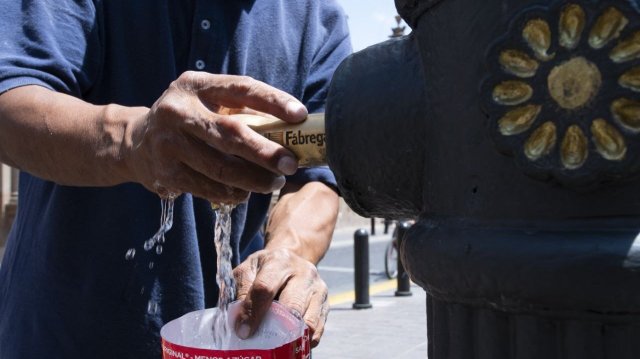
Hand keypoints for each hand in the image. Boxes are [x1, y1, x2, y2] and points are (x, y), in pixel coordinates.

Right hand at [123, 71, 307, 202]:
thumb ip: (239, 111)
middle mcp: (178, 111)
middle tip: (290, 164)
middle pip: (230, 134)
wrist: (134, 142)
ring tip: (274, 183)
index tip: (299, 114)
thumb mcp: (206, 103)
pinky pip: (209, 188)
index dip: (273, 100)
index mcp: (195, 85)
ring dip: (254, 179)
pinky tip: (247, 193)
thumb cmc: (187, 121)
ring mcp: (169, 143)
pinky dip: (233, 193)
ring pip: (221, 168)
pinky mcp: (166, 172)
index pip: (240, 88)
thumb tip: (290, 130)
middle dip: (266, 152)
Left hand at [233, 248, 328, 347]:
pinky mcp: (326, 304)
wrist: (292, 260)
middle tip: (260, 341)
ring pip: (307, 322)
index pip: (265, 288)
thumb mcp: (247, 271)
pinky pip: (317, 330)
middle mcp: (304, 273)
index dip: (253, 313)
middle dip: (274, 329)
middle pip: (292, 307)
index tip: (243, 331)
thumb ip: (240, 292)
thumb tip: (239, 322)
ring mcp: (318, 289)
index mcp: (279, 262)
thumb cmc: (264, 269)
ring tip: (276, 344)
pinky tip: (290, 342)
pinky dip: (303, 340)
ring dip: (291, 337)